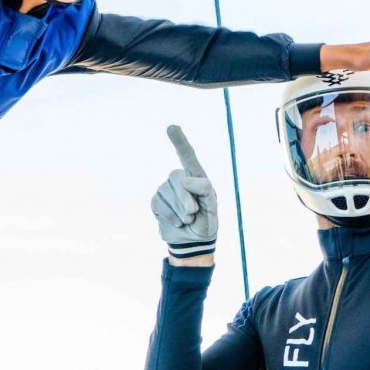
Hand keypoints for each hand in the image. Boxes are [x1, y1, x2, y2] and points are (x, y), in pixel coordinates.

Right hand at [152, 126, 217, 263]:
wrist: (193, 242)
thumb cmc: (206, 222)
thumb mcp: (213, 208)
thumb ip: (205, 190)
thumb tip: (187, 179)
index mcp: (196, 177)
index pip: (187, 155)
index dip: (179, 141)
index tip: (171, 127)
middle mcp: (180, 179)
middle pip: (177, 177)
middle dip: (185, 197)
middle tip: (193, 213)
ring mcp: (166, 189)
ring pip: (167, 192)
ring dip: (179, 210)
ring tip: (187, 220)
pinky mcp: (156, 201)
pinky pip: (158, 203)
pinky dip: (169, 216)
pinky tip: (177, 222)